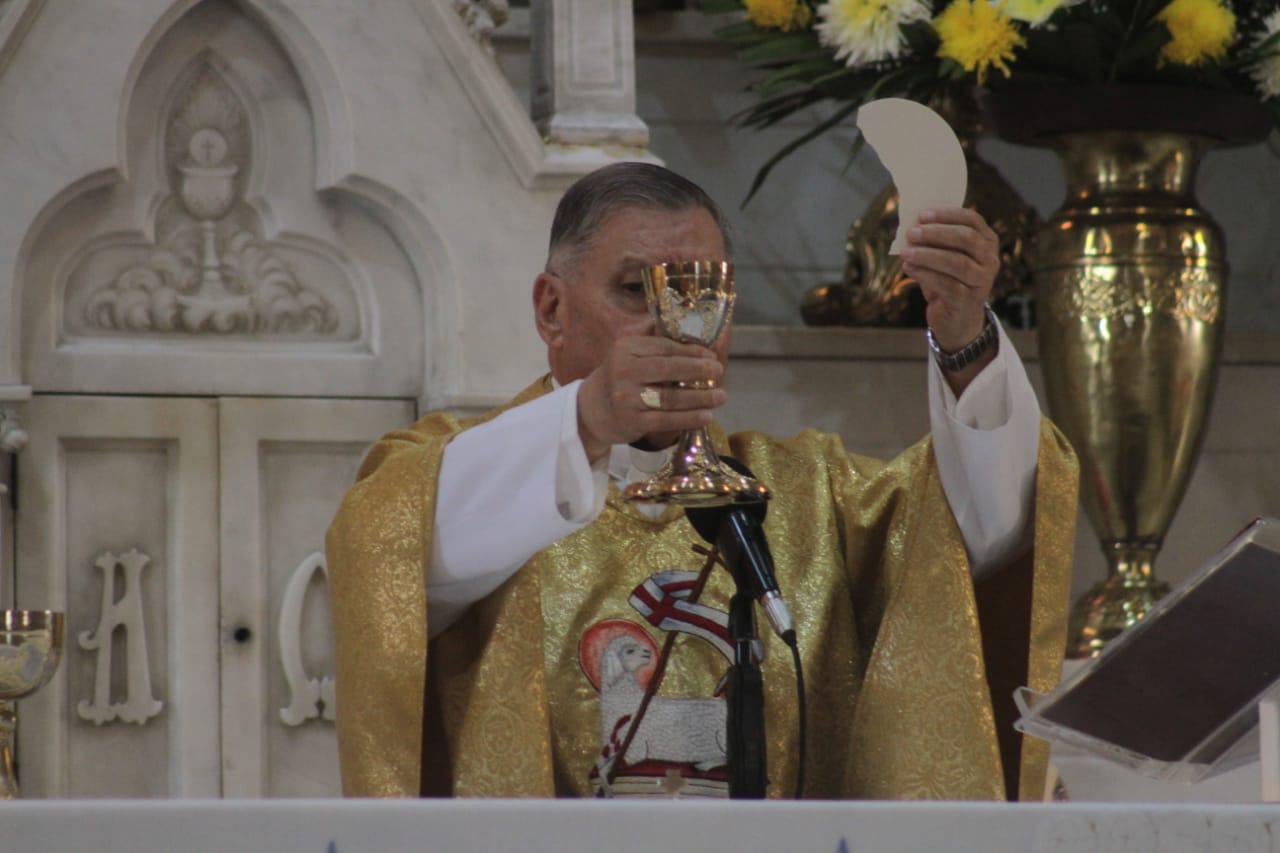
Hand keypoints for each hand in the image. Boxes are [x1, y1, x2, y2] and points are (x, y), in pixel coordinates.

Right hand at [576, 336, 725, 462]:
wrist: (590, 410)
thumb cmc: (619, 379)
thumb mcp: (628, 354)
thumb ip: (655, 344)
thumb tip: (694, 340)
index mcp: (625, 349)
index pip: (664, 347)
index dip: (691, 352)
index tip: (711, 356)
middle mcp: (624, 371)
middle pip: (668, 369)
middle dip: (699, 370)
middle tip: (719, 372)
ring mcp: (627, 398)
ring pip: (671, 397)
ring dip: (700, 397)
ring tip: (720, 396)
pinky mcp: (632, 422)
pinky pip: (666, 420)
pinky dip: (689, 418)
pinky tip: (706, 416)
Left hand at [901, 207, 998, 352]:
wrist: (955, 319)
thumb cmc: (948, 281)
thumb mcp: (944, 257)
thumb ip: (935, 241)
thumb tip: (912, 226)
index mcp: (987, 242)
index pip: (972, 220)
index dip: (947, 215)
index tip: (922, 215)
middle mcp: (990, 260)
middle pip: (967, 239)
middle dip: (937, 233)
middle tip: (912, 233)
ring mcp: (982, 282)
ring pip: (957, 262)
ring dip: (928, 255)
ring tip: (906, 253)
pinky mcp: (968, 301)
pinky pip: (947, 285)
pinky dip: (925, 275)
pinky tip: (908, 269)